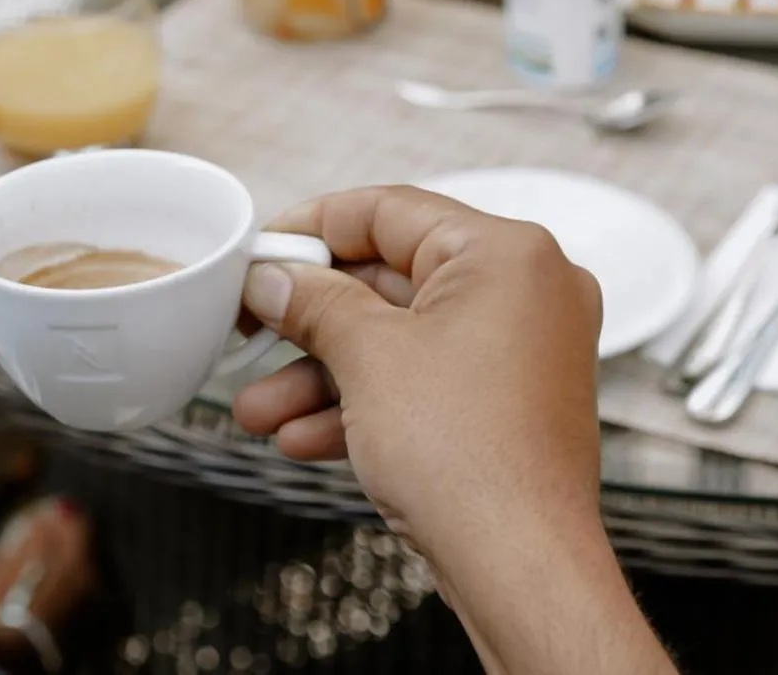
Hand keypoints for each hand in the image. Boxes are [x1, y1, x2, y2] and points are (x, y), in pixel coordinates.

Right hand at [233, 185, 604, 553]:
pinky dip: (368, 403)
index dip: (311, 228)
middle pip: (392, 278)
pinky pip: (428, 382)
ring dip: (325, 374)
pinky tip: (303, 437)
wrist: (522, 567)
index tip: (260, 252)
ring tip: (257, 409)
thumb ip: (315, 304)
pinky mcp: (513, 405)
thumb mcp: (368, 359)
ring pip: (403, 341)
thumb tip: (275, 280)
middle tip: (249, 330)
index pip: (390, 211)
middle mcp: (528, 291)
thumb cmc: (470, 459)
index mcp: (506, 253)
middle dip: (311, 320)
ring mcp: (525, 351)